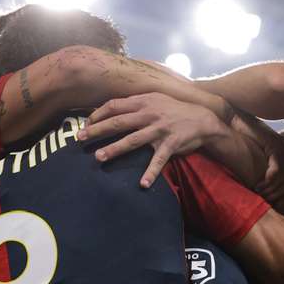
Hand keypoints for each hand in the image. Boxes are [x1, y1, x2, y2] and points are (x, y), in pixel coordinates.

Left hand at [78, 93, 224, 186]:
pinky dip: (151, 173)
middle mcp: (149, 114)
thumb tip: (112, 108)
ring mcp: (159, 129)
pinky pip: (158, 160)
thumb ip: (135, 104)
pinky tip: (143, 184)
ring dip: (115, 149)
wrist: (202, 119)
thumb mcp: (155, 99)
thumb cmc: (174, 110)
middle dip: (97, 131)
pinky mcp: (171, 144)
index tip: (85, 124)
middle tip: (80, 139)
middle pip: (118, 122)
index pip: (114, 106)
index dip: (98, 114)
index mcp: (143, 102)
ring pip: (133, 140)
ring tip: (99, 158)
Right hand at [232, 117, 283, 218]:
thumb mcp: (252, 159)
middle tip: (263, 198)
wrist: (231, 122)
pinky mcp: (274, 146)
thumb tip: (261, 190)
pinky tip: (257, 185)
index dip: (282, 195)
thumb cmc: (237, 141)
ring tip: (258, 192)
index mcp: (282, 154)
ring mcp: (282, 148)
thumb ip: (260, 171)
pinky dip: (268, 181)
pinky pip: (276, 171)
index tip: (268, 199)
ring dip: (272, 190)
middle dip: (278, 195)